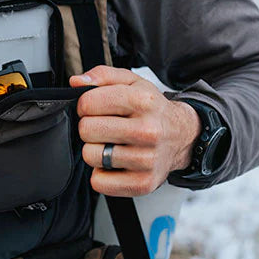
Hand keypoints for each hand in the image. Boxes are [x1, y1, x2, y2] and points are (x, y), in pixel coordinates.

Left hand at [71, 66, 200, 196]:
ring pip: (91, 155)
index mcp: (142, 101)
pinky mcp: (144, 183)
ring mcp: (147, 159)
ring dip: (96, 149)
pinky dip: (101, 174)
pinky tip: (115, 163)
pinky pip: (99, 182)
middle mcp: (147, 130)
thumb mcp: (131, 82)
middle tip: (105, 126)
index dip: (85, 104)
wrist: (182, 135)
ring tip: (112, 144)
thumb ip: (102, 75)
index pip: (88, 103)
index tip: (95, 108)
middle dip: (90, 126)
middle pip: (86, 130)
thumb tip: (76, 82)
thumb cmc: (151, 109)